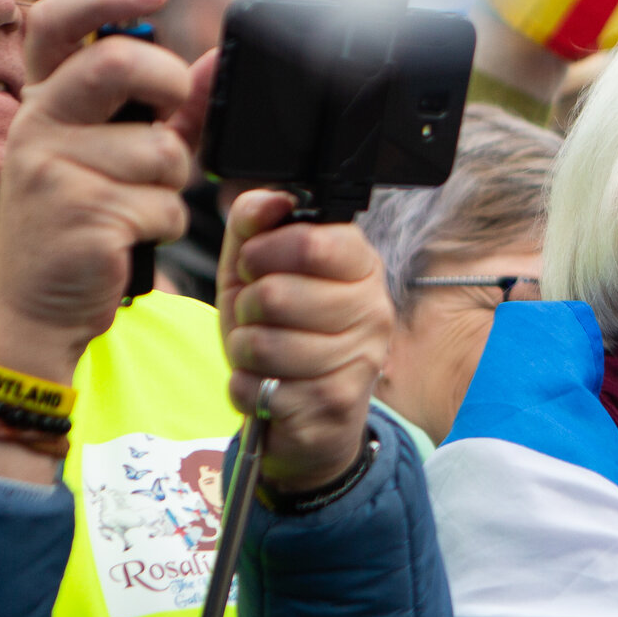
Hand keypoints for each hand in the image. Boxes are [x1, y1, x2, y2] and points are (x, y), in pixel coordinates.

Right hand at [0, 0, 192, 480]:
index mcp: (39, 105)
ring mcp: (52, 171)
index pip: (55, 24)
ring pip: (161, 151)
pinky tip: (127, 238)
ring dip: (171, 185)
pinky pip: (163, 204)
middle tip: (175, 117)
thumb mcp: (111, 159)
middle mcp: (34, 127)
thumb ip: (165, 113)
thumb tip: (214, 67)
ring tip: (134, 208)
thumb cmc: (78, 228)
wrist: (34, 313)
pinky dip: (163, 225)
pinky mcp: (81, 216)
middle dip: (169, 87)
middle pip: (118, 66)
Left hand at [216, 187, 398, 494]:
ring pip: (262, 344)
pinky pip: (257, 386)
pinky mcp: (337, 403)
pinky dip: (245, 388)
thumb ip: (255, 226)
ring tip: (264, 356)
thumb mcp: (259, 272)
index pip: (309, 242)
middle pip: (276, 295)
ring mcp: (361, 358)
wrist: (308, 415)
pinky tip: (268, 388)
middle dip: (247, 309)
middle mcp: (373, 309)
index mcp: (360, 265)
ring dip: (245, 352)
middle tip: (261, 319)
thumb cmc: (284, 333)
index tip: (257, 266)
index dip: (263, 253)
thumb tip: (265, 201)